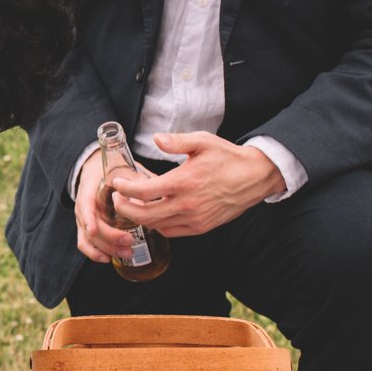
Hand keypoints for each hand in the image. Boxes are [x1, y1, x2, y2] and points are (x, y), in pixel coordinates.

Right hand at [73, 151, 142, 264]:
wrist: (97, 169)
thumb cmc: (114, 171)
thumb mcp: (127, 170)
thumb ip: (139, 182)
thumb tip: (151, 200)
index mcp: (90, 188)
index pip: (85, 204)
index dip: (89, 219)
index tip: (94, 230)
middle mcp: (83, 205)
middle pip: (90, 226)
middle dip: (109, 238)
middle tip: (130, 241)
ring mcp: (84, 219)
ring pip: (88, 239)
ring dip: (106, 248)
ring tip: (127, 252)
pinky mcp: (87, 228)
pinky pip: (86, 244)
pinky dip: (95, 254)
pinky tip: (107, 259)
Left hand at [109, 132, 284, 236]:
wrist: (255, 177)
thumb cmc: (228, 158)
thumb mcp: (203, 141)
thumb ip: (176, 141)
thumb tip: (155, 138)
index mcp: (184, 181)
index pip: (143, 191)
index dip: (124, 189)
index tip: (116, 183)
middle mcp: (187, 204)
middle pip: (144, 215)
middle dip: (124, 208)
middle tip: (118, 198)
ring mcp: (194, 218)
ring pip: (156, 226)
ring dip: (140, 218)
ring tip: (134, 204)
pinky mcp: (201, 227)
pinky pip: (171, 231)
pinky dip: (158, 225)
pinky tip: (154, 213)